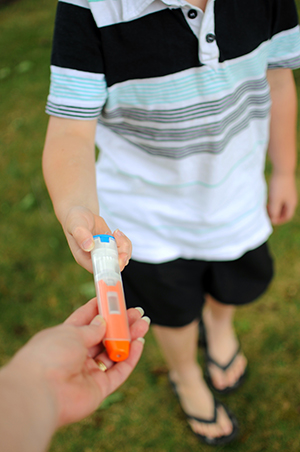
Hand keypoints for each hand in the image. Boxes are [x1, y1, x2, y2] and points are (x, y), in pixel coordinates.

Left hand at [7, 298, 148, 427]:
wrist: (40, 392)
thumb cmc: (50, 355)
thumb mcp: (71, 332)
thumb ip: (92, 328)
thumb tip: (103, 321)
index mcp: (65, 338)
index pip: (86, 320)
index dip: (100, 308)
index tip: (114, 298)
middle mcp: (77, 355)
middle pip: (104, 336)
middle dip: (121, 324)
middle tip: (137, 313)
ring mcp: (88, 372)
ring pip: (114, 352)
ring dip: (129, 338)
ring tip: (144, 324)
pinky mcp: (99, 389)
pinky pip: (119, 371)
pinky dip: (130, 358)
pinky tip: (139, 344)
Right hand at [63, 206, 131, 271]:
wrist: (81, 214)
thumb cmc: (75, 220)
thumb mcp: (75, 225)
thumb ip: (81, 234)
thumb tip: (89, 246)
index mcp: (84, 258)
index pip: (100, 269)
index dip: (111, 266)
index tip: (118, 256)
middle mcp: (96, 258)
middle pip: (114, 266)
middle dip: (121, 256)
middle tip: (118, 239)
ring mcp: (105, 253)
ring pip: (121, 258)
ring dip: (124, 246)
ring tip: (116, 232)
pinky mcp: (111, 247)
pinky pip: (123, 250)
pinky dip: (124, 242)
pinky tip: (117, 232)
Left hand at [267, 171, 297, 224]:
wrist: (282, 169)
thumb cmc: (279, 185)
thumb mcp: (275, 200)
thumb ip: (274, 211)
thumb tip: (273, 220)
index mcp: (291, 204)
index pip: (287, 217)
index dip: (278, 220)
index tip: (269, 220)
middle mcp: (291, 200)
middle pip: (284, 211)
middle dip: (275, 214)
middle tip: (266, 214)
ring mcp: (288, 194)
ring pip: (281, 205)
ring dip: (274, 208)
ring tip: (265, 207)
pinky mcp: (284, 189)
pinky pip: (279, 199)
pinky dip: (274, 201)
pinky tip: (267, 199)